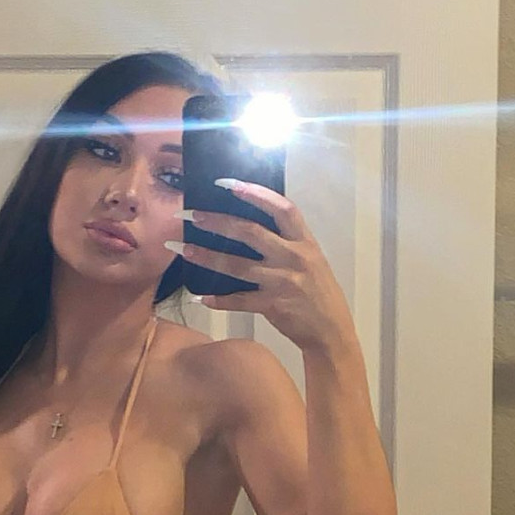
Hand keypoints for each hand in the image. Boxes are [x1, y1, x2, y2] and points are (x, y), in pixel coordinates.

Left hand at [172, 181, 356, 351]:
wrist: (331, 331)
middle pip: (251, 232)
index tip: (227, 184)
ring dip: (207, 256)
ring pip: (238, 266)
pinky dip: (220, 300)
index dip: (255, 193)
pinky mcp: (274, 305)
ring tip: (184, 250)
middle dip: (217, 221)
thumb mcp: (311, 260)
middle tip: (191, 215)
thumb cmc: (319, 293)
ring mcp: (283, 282)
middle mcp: (294, 258)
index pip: (281, 208)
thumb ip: (287, 244)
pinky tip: (201, 297)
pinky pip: (240, 301)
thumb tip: (248, 228)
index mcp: (304, 242)